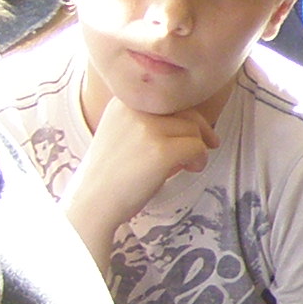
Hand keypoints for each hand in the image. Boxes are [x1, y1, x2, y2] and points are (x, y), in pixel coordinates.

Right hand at [70, 98, 216, 238]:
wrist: (92, 203)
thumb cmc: (111, 175)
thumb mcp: (122, 133)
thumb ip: (148, 121)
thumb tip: (191, 120)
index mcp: (124, 101)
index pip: (169, 100)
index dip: (187, 116)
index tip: (196, 130)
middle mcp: (135, 110)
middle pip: (185, 112)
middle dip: (202, 129)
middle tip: (210, 144)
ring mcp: (147, 130)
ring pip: (193, 130)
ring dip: (199, 148)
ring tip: (190, 164)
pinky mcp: (159, 151)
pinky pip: (196, 148)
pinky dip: (200, 160)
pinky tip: (190, 169)